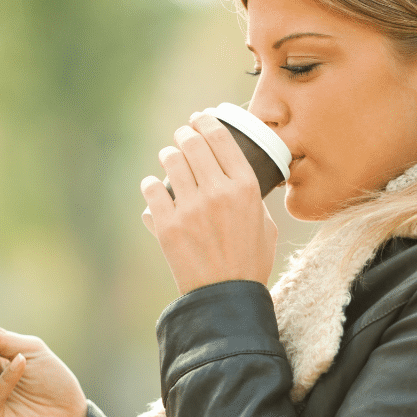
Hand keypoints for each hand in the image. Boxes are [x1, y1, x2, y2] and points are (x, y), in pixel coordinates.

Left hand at [140, 112, 277, 294]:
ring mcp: (190, 208)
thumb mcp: (266, 226)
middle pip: (194, 144)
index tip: (199, 118)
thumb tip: (239, 181)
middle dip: (185, 133)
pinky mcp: (167, 225)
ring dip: (169, 155)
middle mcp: (218, 192)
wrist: (225, 297)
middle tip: (182, 135)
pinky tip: (153, 186)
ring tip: (169, 157)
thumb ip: (254, 199)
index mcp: (246, 188)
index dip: (206, 121)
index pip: (221, 139)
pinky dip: (151, 185)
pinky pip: (151, 189)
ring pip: (171, 161)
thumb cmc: (249, 263)